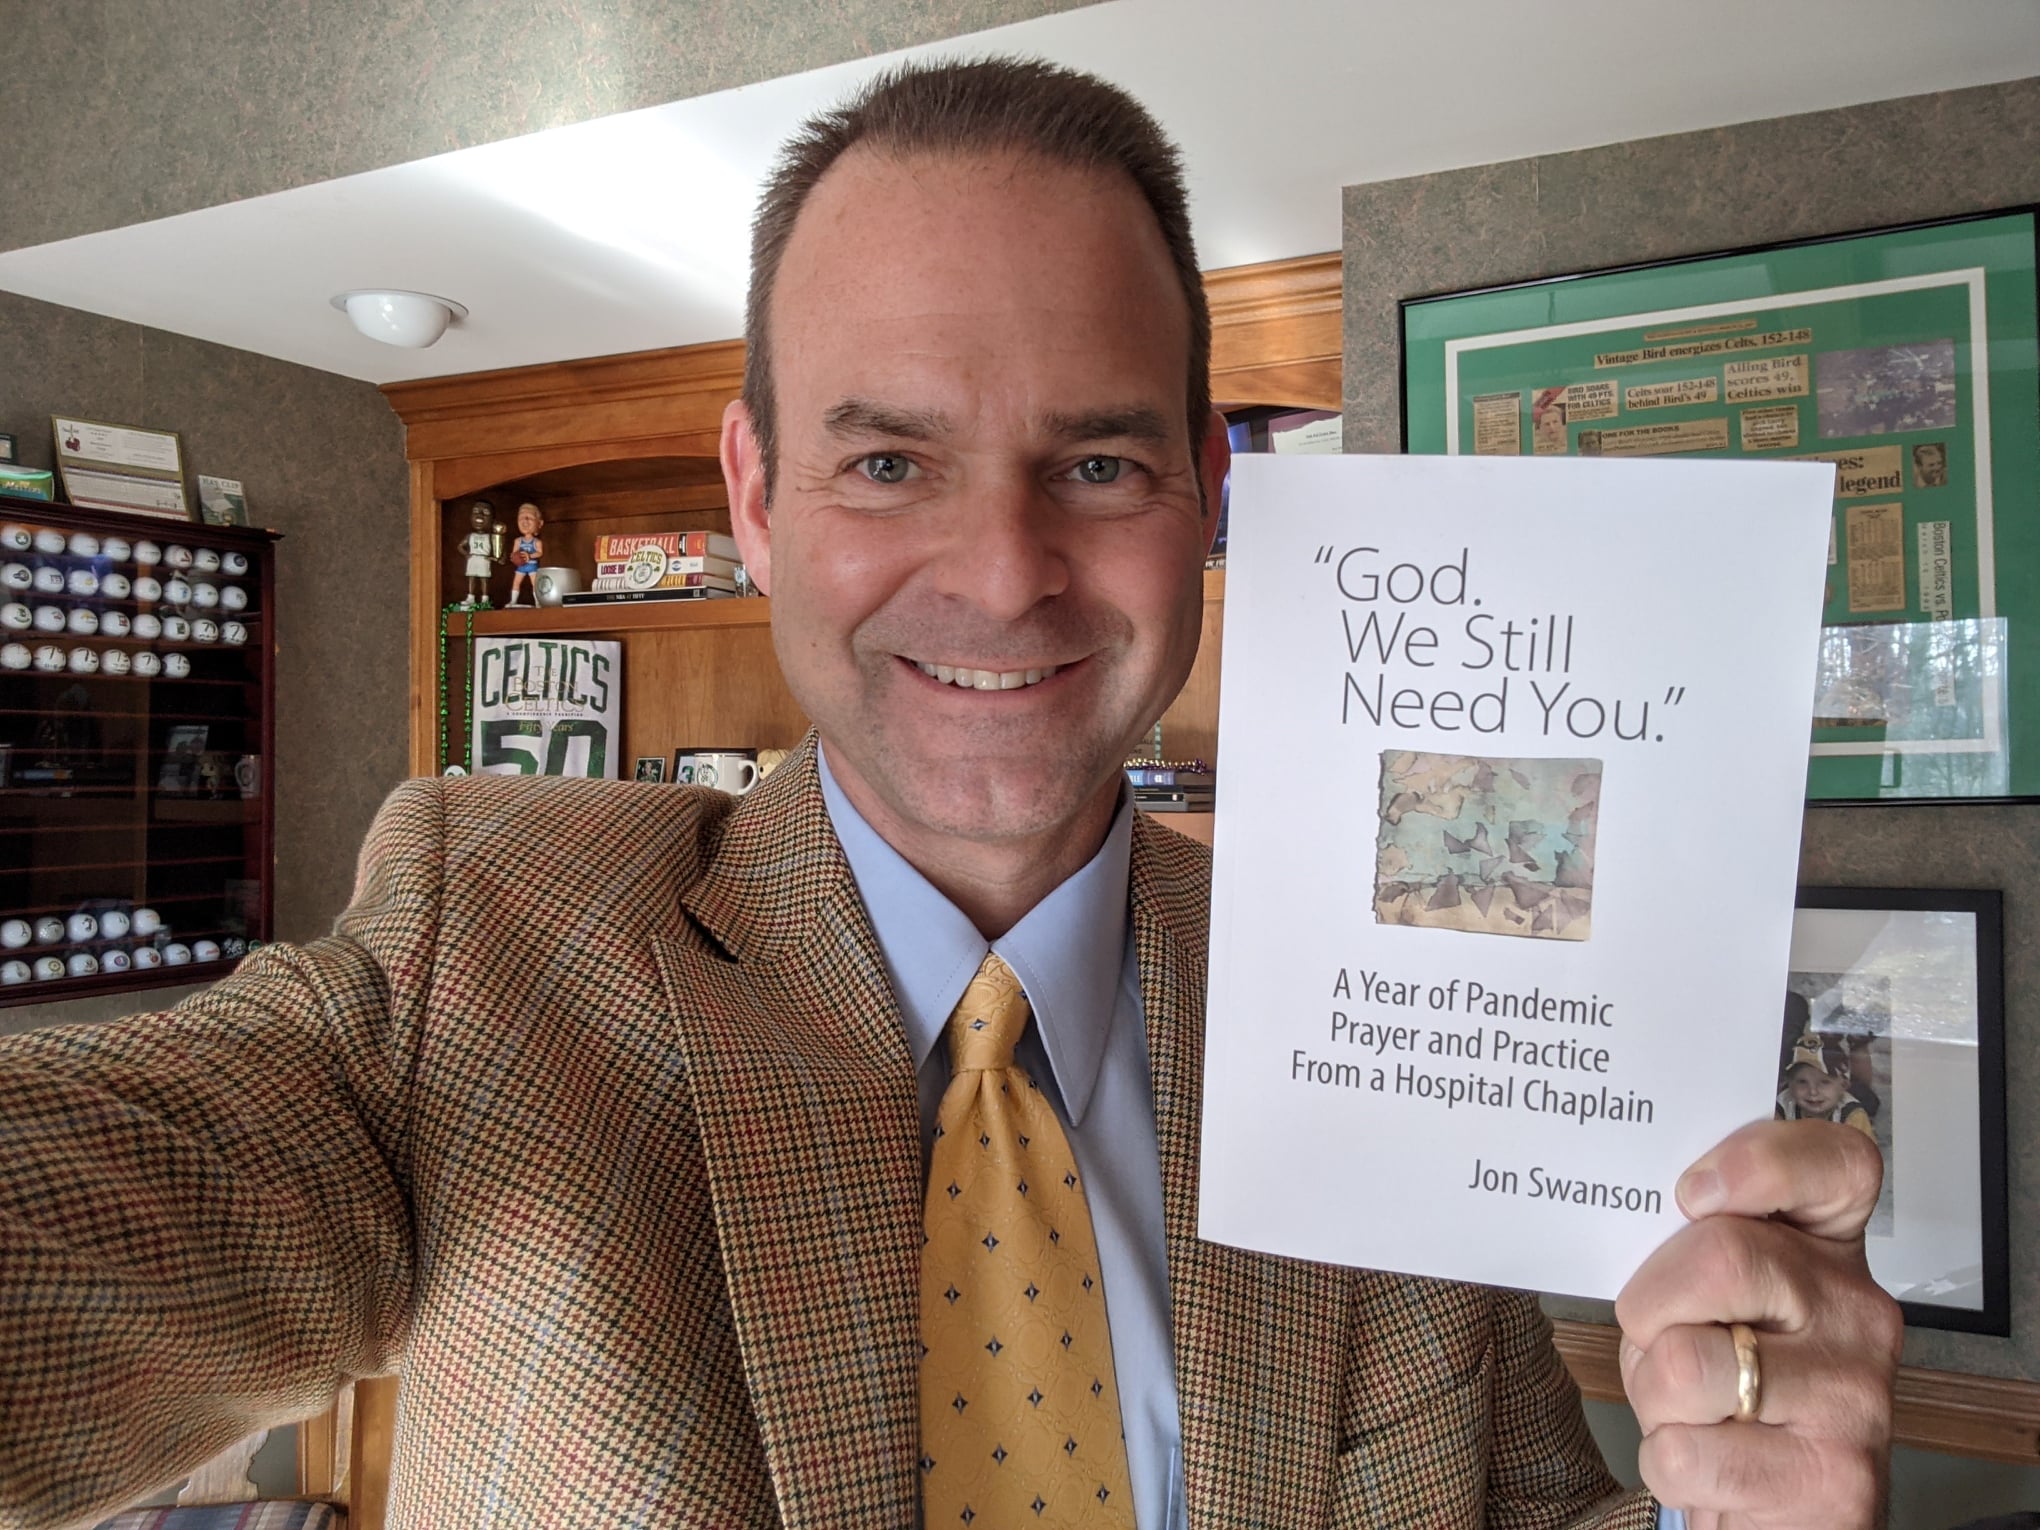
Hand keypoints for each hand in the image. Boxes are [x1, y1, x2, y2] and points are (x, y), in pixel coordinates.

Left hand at [1614, 1119, 1900, 1527]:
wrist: (1781, 1511)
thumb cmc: (1724, 1387)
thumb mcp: (1708, 1300)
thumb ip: (1691, 1249)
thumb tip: (1631, 1212)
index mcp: (1828, 1249)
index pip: (1838, 1164)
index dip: (1761, 1159)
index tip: (1691, 1192)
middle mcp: (1858, 1312)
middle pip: (1722, 1258)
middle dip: (1648, 1306)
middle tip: (1658, 1338)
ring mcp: (1856, 1397)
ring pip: (1687, 1365)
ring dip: (1653, 1395)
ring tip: (1689, 1411)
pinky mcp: (1836, 1481)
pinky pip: (1686, 1452)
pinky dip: (1668, 1463)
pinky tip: (1708, 1464)